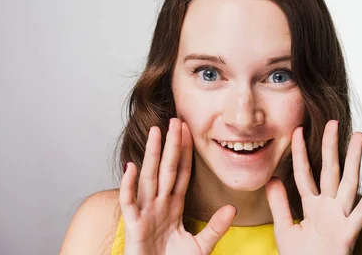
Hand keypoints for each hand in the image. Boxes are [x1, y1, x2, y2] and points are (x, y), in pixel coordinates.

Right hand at [119, 118, 235, 254]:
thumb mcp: (200, 246)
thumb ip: (215, 227)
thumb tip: (232, 208)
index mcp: (173, 208)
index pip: (182, 174)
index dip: (186, 153)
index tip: (189, 132)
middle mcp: (158, 205)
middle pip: (167, 168)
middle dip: (171, 145)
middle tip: (175, 120)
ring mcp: (145, 213)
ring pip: (149, 178)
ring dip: (152, 154)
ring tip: (156, 132)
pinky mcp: (134, 226)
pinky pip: (130, 202)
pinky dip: (129, 185)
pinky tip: (132, 167)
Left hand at [266, 120, 361, 254]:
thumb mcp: (285, 230)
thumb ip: (279, 205)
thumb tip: (272, 179)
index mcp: (312, 207)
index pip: (304, 174)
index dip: (300, 153)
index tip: (296, 130)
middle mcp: (327, 208)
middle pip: (329, 171)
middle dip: (330, 146)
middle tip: (332, 122)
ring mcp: (339, 218)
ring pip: (348, 183)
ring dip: (354, 160)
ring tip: (359, 137)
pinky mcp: (348, 234)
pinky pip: (361, 212)